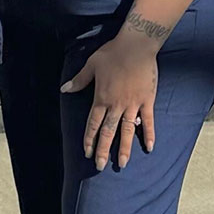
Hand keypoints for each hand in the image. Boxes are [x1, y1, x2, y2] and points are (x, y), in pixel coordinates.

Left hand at [62, 32, 160, 169]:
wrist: (136, 46)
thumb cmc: (112, 53)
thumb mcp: (91, 65)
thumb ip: (79, 80)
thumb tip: (64, 89)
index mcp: (101, 98)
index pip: (93, 124)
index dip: (89, 139)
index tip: (87, 153)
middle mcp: (116, 105)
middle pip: (108, 132)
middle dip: (103, 150)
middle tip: (100, 166)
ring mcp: (133, 104)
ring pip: (127, 131)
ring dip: (124, 148)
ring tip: (122, 164)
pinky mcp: (147, 101)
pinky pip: (148, 121)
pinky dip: (148, 135)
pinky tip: (149, 148)